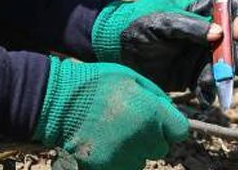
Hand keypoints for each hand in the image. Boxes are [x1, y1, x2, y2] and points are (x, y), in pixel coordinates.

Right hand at [33, 58, 186, 169]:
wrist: (58, 102)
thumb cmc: (95, 84)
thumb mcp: (130, 77)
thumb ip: (155, 95)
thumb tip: (170, 111)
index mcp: (151, 113)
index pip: (179, 131)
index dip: (169, 125)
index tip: (156, 120)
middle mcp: (142, 139)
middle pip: (161, 148)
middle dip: (150, 137)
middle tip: (129, 123)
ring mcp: (124, 157)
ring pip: (141, 160)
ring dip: (133, 150)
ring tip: (112, 132)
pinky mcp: (106, 168)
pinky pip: (122, 168)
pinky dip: (115, 160)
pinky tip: (102, 143)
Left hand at [91, 0, 237, 91]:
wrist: (115, 48)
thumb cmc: (137, 24)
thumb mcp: (161, 20)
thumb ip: (189, 26)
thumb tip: (220, 34)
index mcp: (200, 9)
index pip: (230, 6)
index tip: (234, 31)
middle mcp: (206, 32)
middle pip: (236, 41)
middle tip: (233, 68)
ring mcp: (200, 54)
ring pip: (227, 65)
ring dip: (223, 76)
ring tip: (205, 84)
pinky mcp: (192, 75)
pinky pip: (210, 85)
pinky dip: (210, 92)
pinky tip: (202, 97)